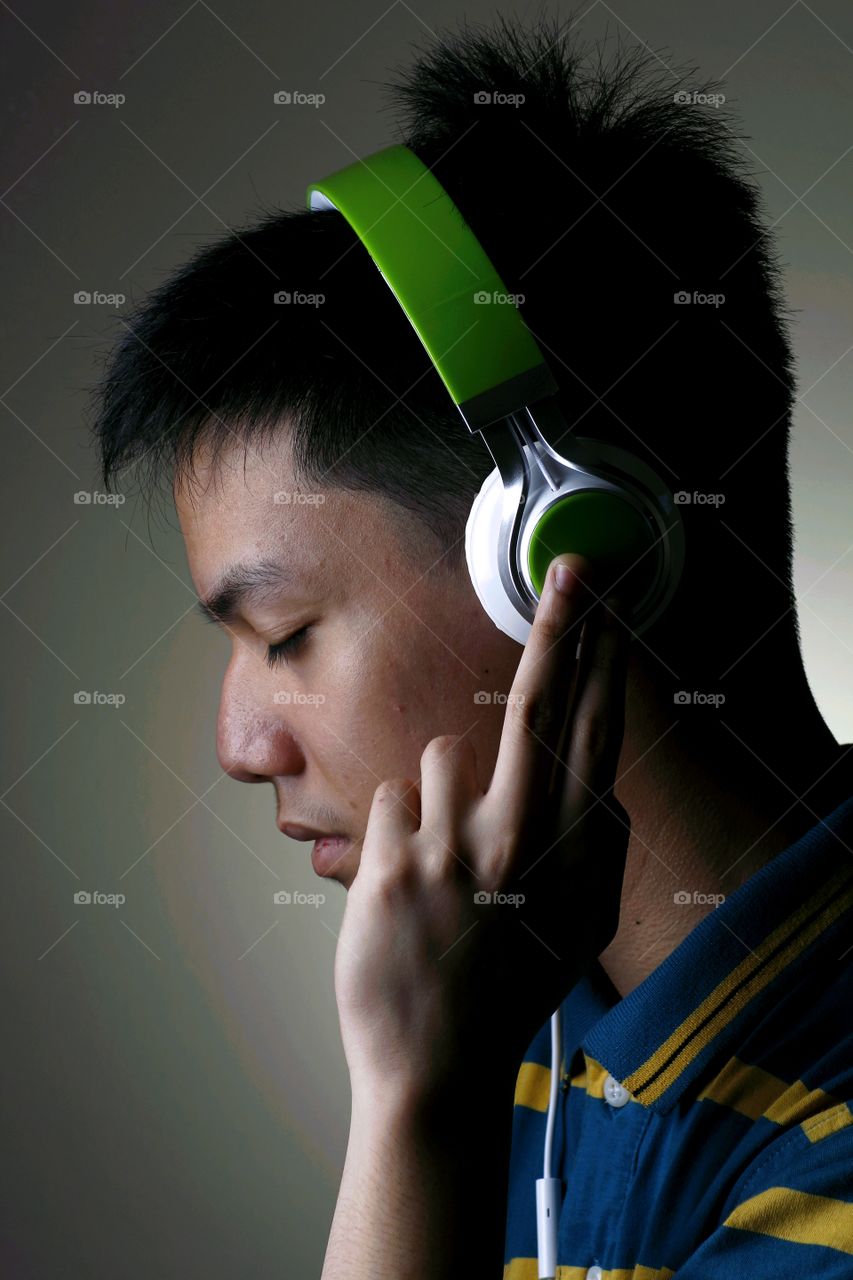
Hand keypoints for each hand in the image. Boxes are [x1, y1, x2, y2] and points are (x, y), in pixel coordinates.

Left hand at [334, 554, 630, 1097]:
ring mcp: (453, 852)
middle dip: (562, 627)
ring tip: (443, 863)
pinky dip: (398, 831)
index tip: (611, 607)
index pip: (594, 736)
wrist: (436, 1069)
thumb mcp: (579, 931)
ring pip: (442, 755)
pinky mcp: (392, 865)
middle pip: (538, 706)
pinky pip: (392, 799)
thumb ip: (600, 854)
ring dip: (440, 793)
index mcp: (569, 857)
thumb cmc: (507, 993)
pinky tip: (407, 887)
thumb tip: (602, 783)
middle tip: (574, 569)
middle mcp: (519, 842)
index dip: (604, 663)